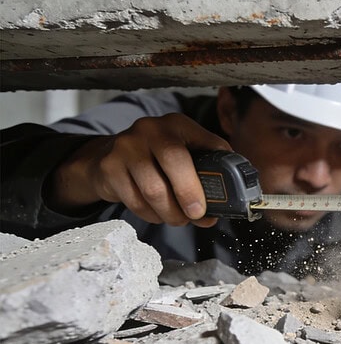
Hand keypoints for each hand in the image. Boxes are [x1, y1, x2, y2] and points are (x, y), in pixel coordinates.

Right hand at [48, 113, 230, 227]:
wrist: (106, 158)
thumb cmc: (155, 160)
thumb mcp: (183, 152)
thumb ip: (207, 167)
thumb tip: (231, 199)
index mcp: (178, 124)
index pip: (206, 144)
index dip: (218, 172)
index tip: (222, 198)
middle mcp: (151, 129)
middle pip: (175, 161)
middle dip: (190, 193)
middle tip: (198, 214)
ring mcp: (127, 146)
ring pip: (154, 189)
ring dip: (171, 212)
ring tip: (178, 219)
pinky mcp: (110, 167)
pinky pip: (135, 201)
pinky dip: (151, 214)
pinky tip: (157, 213)